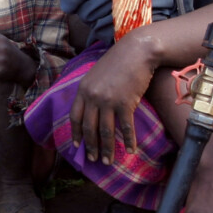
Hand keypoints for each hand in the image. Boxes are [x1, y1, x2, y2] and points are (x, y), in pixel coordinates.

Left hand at [69, 34, 155, 161]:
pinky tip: (131, 150)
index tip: (77, 146)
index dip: (76, 133)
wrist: (137, 51)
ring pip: (105, 132)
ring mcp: (108, 101)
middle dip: (91, 146)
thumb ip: (91, 90)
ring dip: (107, 149)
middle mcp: (93, 97)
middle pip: (89, 128)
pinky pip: (125, 128)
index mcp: (83, 89)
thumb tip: (90, 107)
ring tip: (108, 161)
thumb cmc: (119, 61)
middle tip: (93, 159)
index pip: (75, 117)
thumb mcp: (97, 74)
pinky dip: (128, 141)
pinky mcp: (125, 103)